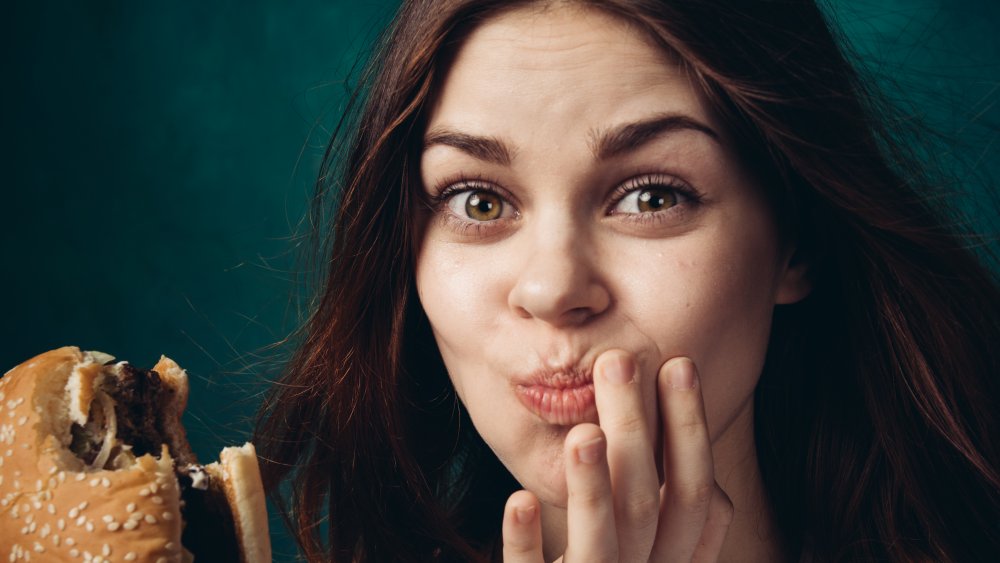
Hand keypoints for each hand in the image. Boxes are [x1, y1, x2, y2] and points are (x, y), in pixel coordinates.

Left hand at [502, 352, 733, 561]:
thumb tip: (689, 429)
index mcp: (673, 561)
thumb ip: (664, 500)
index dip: (690, 430)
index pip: (696, 494)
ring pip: (603, 544)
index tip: (677, 363)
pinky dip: (527, 544)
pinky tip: (517, 500)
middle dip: (638, 432)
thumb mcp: (649, 544)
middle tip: (617, 363)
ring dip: (593, 488)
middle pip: (648, 505)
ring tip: (584, 433)